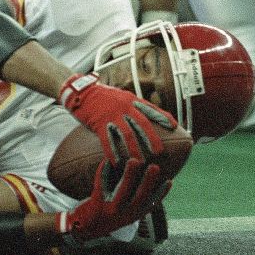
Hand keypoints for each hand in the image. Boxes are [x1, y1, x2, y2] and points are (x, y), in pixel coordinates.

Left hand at [57, 158, 168, 241]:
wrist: (82, 229)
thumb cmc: (106, 217)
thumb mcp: (123, 215)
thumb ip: (134, 203)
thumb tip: (148, 182)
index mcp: (133, 216)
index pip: (150, 205)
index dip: (161, 194)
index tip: (169, 181)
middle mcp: (124, 215)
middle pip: (139, 197)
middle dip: (148, 182)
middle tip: (155, 167)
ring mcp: (110, 210)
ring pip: (122, 191)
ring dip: (129, 175)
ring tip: (134, 160)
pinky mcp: (96, 204)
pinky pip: (102, 185)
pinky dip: (104, 172)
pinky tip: (106, 160)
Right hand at [58, 73, 176, 164]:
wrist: (80, 91)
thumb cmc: (101, 96)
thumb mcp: (120, 96)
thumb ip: (132, 105)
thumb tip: (144, 115)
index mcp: (131, 100)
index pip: (150, 108)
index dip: (162, 116)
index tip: (174, 125)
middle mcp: (124, 106)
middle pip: (142, 123)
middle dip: (152, 138)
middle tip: (159, 152)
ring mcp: (112, 114)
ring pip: (127, 134)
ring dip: (135, 149)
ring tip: (141, 162)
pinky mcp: (99, 122)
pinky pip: (107, 140)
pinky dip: (113, 152)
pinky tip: (116, 162)